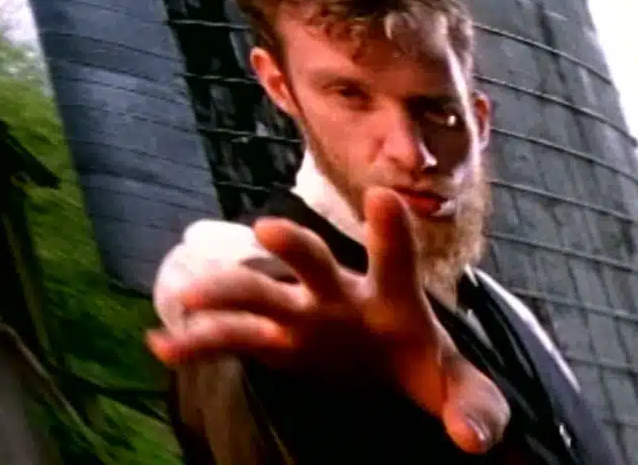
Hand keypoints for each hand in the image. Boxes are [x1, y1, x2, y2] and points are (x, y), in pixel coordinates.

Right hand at [146, 187, 509, 453]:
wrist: (391, 364)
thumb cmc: (427, 365)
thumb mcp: (459, 389)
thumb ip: (476, 408)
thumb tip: (472, 441)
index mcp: (393, 299)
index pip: (396, 260)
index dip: (391, 232)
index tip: (386, 197)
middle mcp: (341, 295)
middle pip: (314, 264)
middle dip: (294, 250)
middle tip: (270, 231)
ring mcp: (304, 315)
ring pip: (260, 295)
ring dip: (227, 293)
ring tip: (188, 300)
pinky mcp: (278, 341)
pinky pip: (233, 338)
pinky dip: (199, 344)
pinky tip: (161, 346)